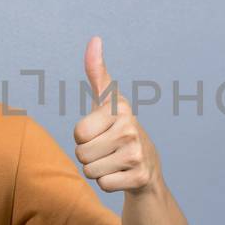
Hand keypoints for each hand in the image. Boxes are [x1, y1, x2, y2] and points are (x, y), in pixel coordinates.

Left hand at [73, 36, 161, 193]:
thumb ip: (97, 72)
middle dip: (89, 156)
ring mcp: (137, 153)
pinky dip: (108, 183)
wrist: (147, 168)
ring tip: (114, 162)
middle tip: (107, 151)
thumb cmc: (118, 130)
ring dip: (98, 171)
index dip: (84, 137)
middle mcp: (130, 128)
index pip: (78, 133)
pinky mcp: (140, 177)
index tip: (101, 132)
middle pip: (81, 154)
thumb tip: (95, 39)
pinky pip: (103, 185)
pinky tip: (122, 175)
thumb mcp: (108, 102)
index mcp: (120, 109)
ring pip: (90, 171)